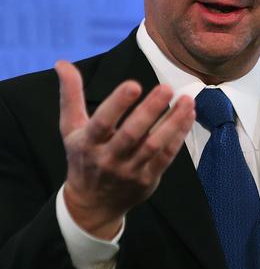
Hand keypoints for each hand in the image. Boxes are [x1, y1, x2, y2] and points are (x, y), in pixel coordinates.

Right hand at [56, 60, 194, 239]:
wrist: (92, 205)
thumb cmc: (83, 157)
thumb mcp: (71, 128)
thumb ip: (70, 95)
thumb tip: (62, 63)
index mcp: (88, 143)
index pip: (102, 122)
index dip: (117, 104)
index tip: (134, 84)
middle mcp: (108, 158)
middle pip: (132, 134)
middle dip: (150, 110)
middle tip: (167, 87)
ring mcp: (130, 171)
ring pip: (154, 145)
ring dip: (173, 122)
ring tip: (187, 100)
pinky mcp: (148, 179)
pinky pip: (167, 156)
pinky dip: (179, 135)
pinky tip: (189, 115)